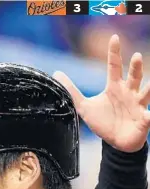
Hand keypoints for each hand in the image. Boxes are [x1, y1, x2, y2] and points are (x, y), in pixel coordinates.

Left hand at [53, 35, 149, 152]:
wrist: (115, 142)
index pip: (114, 66)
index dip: (114, 53)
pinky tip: (149, 114)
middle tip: (135, 56)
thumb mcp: (84, 106)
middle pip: (133, 76)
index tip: (114, 37)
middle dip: (135, 67)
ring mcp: (138, 105)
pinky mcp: (144, 119)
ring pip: (147, 92)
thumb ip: (72, 91)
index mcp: (115, 87)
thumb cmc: (103, 122)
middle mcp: (129, 93)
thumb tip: (56, 74)